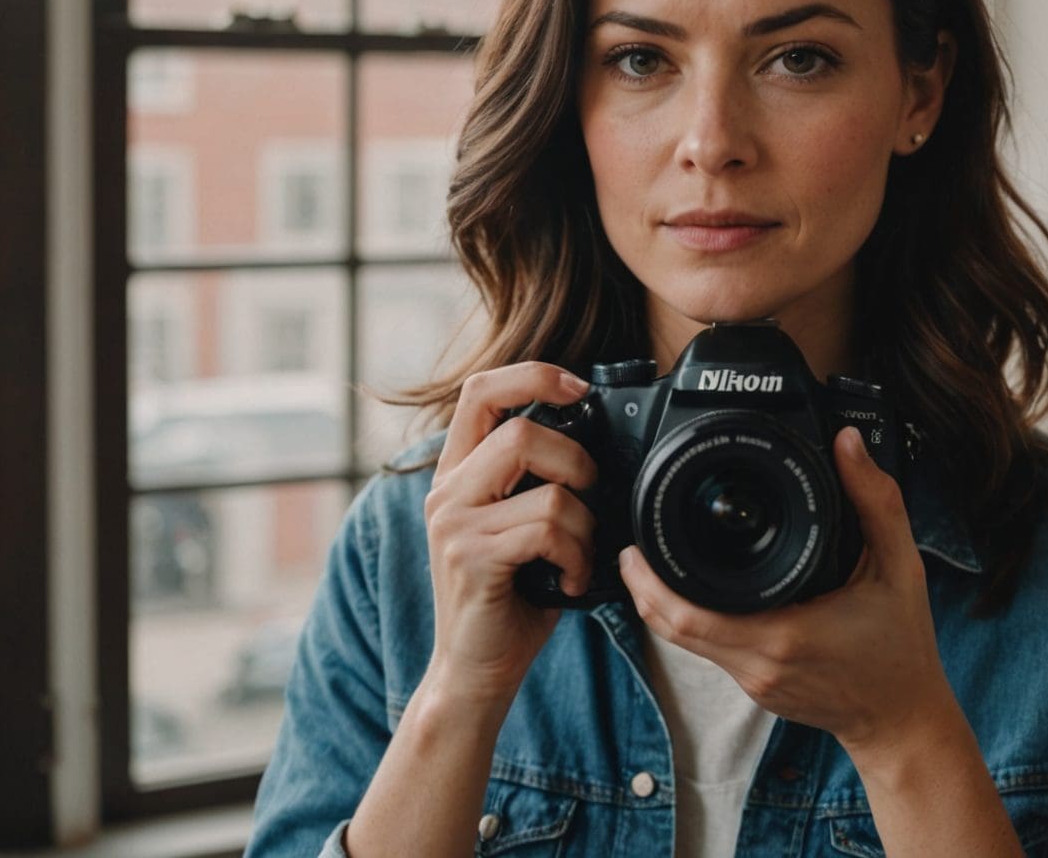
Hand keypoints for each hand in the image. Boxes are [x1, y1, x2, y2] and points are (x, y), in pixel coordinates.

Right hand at [420, 362, 599, 708]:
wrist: (475, 671)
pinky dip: (577, 557)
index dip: (532, 376)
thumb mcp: (520, 528)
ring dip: (585, 525)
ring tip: (581, 555)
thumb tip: (600, 449)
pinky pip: (547, 531)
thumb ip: (539, 484)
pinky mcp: (471, 558)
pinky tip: (571, 582)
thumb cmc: (510, 600)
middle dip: (576, 462)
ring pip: (546, 489)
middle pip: (519, 432)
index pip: (480, 391)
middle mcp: (446, 492)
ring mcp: (453, 524)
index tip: (578, 387)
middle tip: (590, 498)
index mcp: (458, 474)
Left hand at [618, 426, 956, 753]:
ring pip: (685, 643)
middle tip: (629, 548)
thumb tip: (849, 444)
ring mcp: (754, 682)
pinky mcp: (757, 688)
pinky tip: (696, 591)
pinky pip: (709, 652)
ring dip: (663, 605)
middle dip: (642, 588)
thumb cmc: (902, 648)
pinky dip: (692, 621)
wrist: (902, 719)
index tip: (635, 544)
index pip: (690, 615)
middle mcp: (759, 664)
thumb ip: (876, 501)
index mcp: (785, 634)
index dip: (651, 582)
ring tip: (652, 562)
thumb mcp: (899, 566)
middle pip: (672, 629)